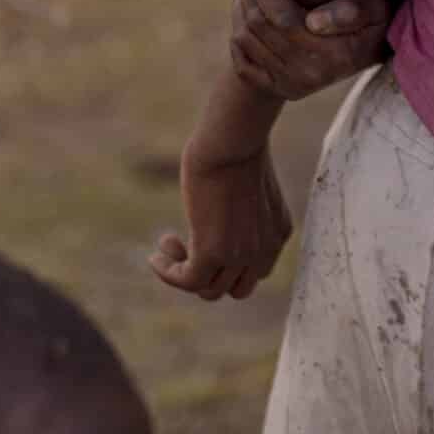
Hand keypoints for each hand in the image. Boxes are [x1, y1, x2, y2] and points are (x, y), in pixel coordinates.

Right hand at [149, 130, 291, 299]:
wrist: (233, 141)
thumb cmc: (237, 149)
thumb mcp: (247, 185)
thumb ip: (241, 210)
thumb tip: (219, 219)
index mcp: (277, 234)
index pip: (254, 272)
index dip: (226, 264)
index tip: (205, 239)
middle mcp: (264, 250)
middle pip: (234, 289)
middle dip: (207, 273)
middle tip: (184, 243)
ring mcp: (241, 255)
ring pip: (208, 291)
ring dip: (183, 270)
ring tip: (168, 240)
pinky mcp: (213, 252)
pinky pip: (187, 281)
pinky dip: (167, 272)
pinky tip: (155, 254)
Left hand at [228, 0, 388, 101]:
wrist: (373, 47)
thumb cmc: (374, 15)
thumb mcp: (375, 5)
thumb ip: (352, 9)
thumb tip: (314, 22)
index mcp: (334, 55)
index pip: (282, 17)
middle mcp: (309, 75)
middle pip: (259, 26)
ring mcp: (292, 85)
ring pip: (246, 40)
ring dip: (240, 6)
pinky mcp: (280, 89)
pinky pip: (242, 64)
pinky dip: (237, 37)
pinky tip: (244, 11)